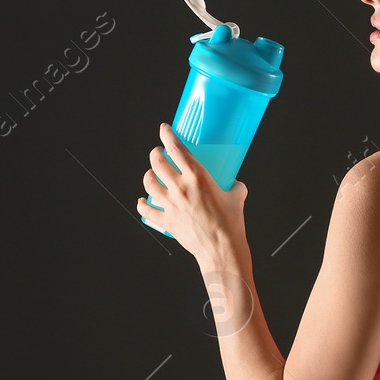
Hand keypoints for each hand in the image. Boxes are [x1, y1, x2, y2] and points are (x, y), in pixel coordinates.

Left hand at [136, 122, 248, 262]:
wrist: (221, 250)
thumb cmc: (231, 224)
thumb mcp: (237, 198)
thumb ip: (235, 186)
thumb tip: (235, 184)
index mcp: (198, 177)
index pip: (177, 149)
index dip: (167, 135)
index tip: (164, 129)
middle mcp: (181, 188)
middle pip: (158, 163)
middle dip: (155, 153)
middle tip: (158, 152)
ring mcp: (171, 204)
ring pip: (149, 183)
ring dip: (147, 175)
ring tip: (151, 174)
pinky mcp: (166, 220)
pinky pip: (146, 210)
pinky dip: (141, 205)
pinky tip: (141, 202)